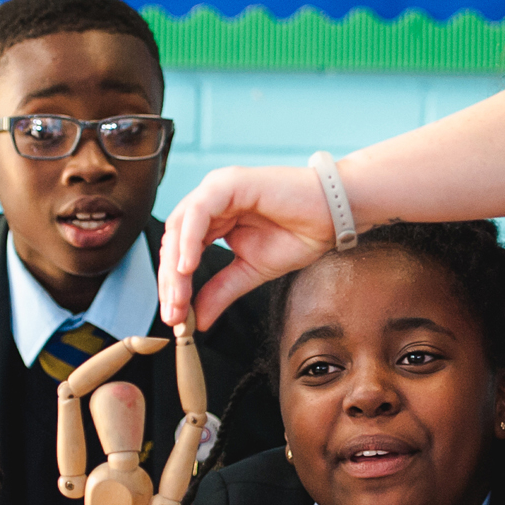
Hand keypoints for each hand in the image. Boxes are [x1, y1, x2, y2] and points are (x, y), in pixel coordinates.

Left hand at [157, 165, 334, 329]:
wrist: (334, 216)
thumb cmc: (299, 234)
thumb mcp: (250, 272)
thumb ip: (221, 291)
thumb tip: (198, 321)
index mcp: (213, 217)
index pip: (179, 252)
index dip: (174, 286)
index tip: (176, 317)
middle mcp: (210, 201)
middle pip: (173, 240)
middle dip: (171, 280)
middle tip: (174, 313)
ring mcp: (218, 188)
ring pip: (180, 226)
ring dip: (175, 265)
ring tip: (179, 297)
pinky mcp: (229, 183)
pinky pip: (199, 212)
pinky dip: (189, 239)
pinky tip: (189, 265)